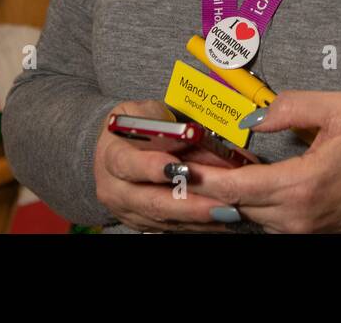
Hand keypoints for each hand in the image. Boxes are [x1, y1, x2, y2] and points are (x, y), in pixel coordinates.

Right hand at [92, 99, 239, 232]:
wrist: (116, 148)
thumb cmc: (136, 125)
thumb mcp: (149, 114)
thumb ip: (171, 127)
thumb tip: (203, 138)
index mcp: (111, 155)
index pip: (128, 164)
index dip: (154, 167)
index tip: (183, 169)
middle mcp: (115, 188)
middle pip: (150, 202)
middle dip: (188, 205)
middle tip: (218, 204)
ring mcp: (127, 210)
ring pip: (164, 219)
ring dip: (198, 218)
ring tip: (229, 213)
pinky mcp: (141, 222)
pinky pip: (171, 227)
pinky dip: (197, 224)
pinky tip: (222, 218)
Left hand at [189, 91, 340, 233]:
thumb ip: (292, 106)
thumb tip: (254, 115)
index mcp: (303, 185)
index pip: (237, 186)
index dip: (204, 176)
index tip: (182, 164)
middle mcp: (297, 216)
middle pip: (234, 203)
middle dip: (208, 182)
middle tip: (187, 158)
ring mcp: (301, 229)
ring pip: (248, 213)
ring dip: (228, 191)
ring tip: (209, 164)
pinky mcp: (306, 233)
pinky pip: (266, 218)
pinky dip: (249, 200)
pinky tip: (242, 178)